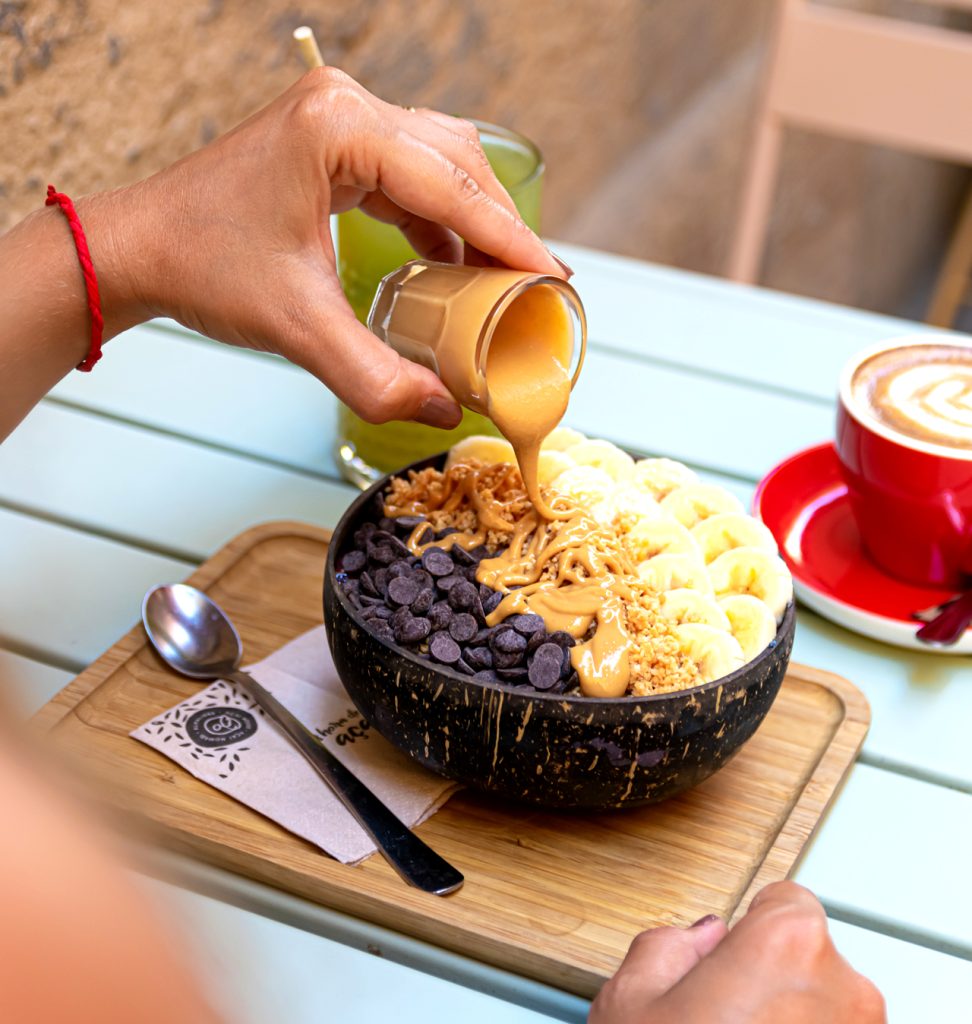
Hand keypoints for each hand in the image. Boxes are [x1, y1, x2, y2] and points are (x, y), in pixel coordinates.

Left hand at [92, 69, 566, 428]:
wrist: (142, 248)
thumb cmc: (202, 266)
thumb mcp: (297, 327)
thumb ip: (375, 377)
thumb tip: (446, 410)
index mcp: (339, 130)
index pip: (450, 187)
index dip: (510, 239)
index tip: (554, 279)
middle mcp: (344, 107)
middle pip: (458, 162)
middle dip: (499, 228)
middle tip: (531, 288)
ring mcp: (339, 118)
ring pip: (440, 162)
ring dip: (473, 221)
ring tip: (498, 281)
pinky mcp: (333, 139)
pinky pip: (409, 173)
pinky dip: (437, 220)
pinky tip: (447, 265)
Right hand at [589, 882, 884, 1023]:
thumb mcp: (630, 1000)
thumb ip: (668, 945)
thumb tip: (695, 942)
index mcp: (787, 944)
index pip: (785, 900)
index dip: (746, 930)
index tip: (724, 958)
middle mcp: (842, 993)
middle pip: (808, 959)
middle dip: (768, 982)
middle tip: (716, 1017)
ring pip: (822, 1014)